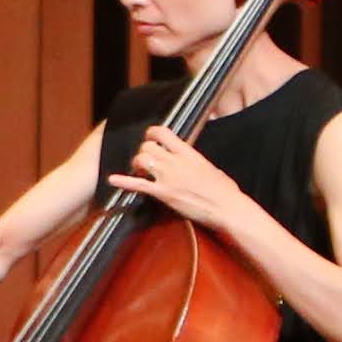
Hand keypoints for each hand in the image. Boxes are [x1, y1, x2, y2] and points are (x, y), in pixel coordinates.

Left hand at [108, 125, 256, 237]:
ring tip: (139, 171)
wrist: (229, 208)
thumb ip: (194, 160)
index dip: (151, 134)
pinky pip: (138, 185)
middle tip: (145, 161)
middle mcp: (176, 162)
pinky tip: (113, 180)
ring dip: (137, 165)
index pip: (162, 133)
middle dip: (143, 152)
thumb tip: (188, 158)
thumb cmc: (225, 191)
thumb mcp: (210, 168)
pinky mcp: (164, 194)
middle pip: (147, 146)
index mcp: (189, 153)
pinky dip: (123, 182)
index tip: (150, 139)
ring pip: (141, 160)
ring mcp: (168, 177)